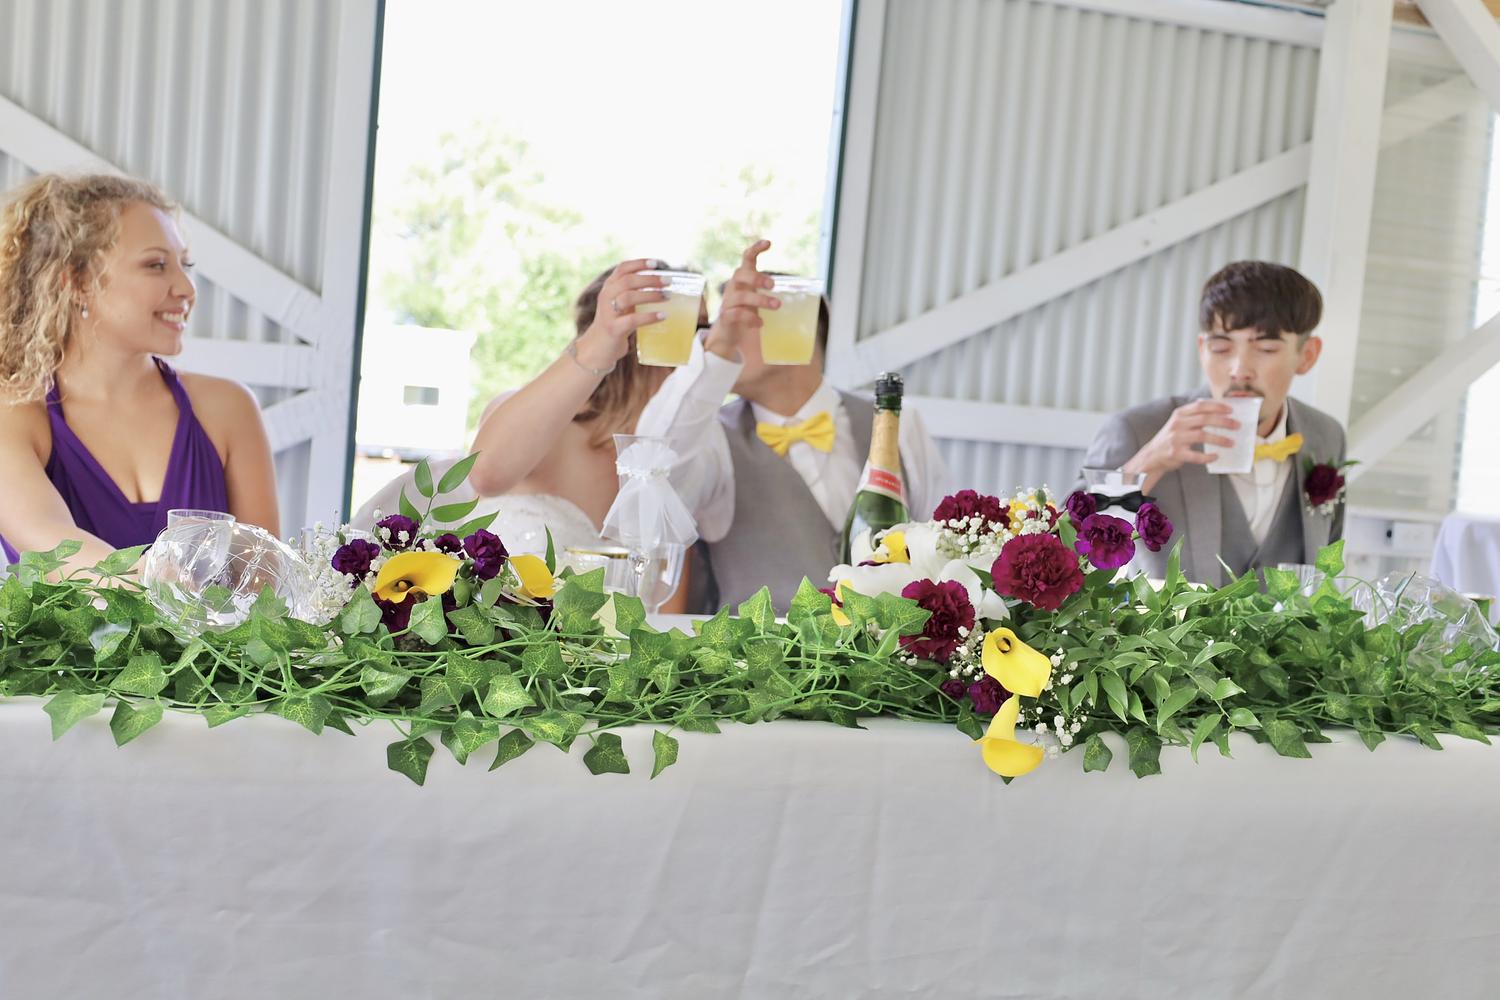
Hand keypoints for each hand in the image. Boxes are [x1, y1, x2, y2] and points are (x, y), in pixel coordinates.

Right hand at [572, 259, 668, 371]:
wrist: (598, 348)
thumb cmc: (615, 324)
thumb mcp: (621, 305)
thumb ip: (634, 295)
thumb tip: (664, 288)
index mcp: (609, 288)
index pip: (622, 269)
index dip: (639, 263)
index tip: (656, 263)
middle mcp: (606, 297)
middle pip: (627, 281)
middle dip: (650, 279)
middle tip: (668, 281)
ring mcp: (608, 313)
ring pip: (628, 297)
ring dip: (650, 295)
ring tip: (667, 296)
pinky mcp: (613, 329)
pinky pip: (632, 320)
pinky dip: (649, 317)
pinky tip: (662, 316)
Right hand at [704, 239, 778, 360]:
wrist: (730, 336)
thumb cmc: (747, 313)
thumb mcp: (758, 299)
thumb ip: (770, 293)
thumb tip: (804, 293)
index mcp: (743, 280)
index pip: (747, 259)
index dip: (755, 249)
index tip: (768, 243)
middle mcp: (733, 287)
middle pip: (740, 274)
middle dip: (756, 278)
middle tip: (773, 285)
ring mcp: (727, 302)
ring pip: (741, 296)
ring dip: (760, 300)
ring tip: (777, 306)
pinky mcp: (725, 317)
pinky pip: (736, 314)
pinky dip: (750, 318)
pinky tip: (760, 323)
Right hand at [1123, 399, 1239, 489]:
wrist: (1152, 456)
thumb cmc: (1170, 439)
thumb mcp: (1178, 423)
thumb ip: (1194, 417)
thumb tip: (1219, 411)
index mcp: (1179, 414)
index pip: (1201, 406)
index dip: (1217, 406)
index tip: (1231, 410)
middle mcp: (1177, 424)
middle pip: (1204, 419)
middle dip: (1224, 421)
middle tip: (1237, 425)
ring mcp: (1176, 439)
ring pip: (1202, 436)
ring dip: (1220, 439)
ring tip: (1231, 443)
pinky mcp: (1176, 454)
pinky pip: (1196, 456)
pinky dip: (1208, 457)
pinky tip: (1216, 456)